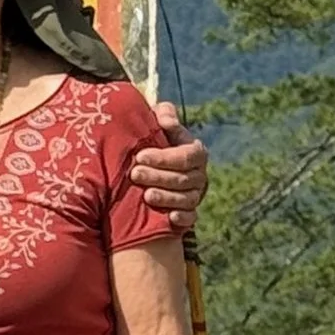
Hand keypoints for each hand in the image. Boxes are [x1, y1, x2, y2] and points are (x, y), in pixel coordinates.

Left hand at [129, 106, 207, 230]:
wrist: (149, 167)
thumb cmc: (152, 141)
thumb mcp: (157, 124)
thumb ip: (163, 115)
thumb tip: (166, 120)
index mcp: (195, 152)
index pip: (186, 156)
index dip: (164, 157)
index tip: (140, 156)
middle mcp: (199, 174)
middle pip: (184, 178)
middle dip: (159, 176)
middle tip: (135, 174)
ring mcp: (196, 194)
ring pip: (187, 199)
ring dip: (167, 197)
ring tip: (146, 195)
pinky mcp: (190, 212)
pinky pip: (191, 218)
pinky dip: (182, 218)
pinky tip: (169, 217)